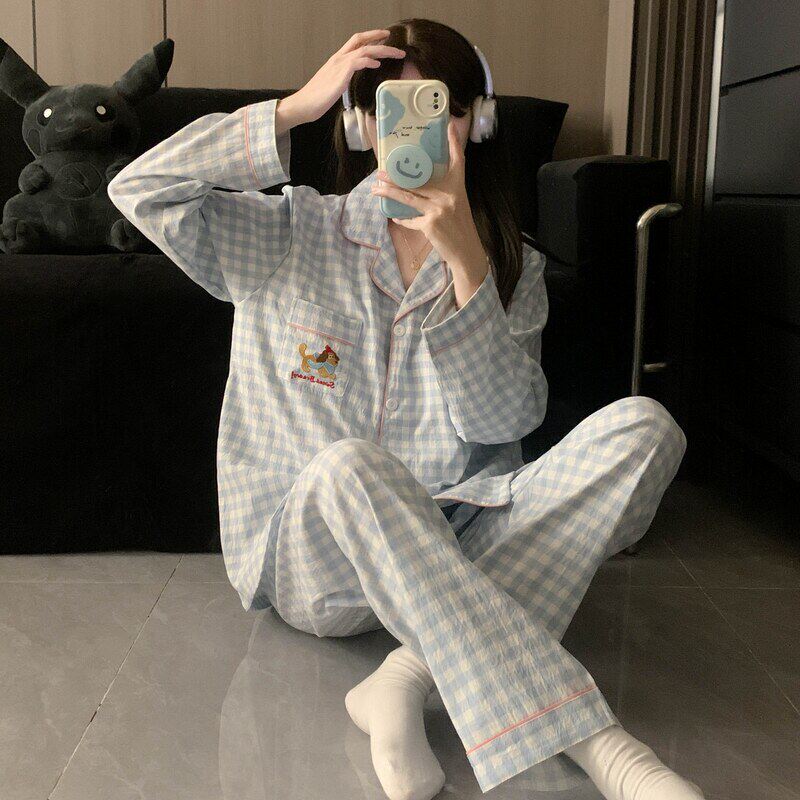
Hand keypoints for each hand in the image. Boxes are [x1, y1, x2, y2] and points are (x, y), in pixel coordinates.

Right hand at [279, 29, 404, 127]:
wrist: (303, 105)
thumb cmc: (317, 98)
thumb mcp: (334, 84)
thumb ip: (344, 78)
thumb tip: (352, 80)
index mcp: (337, 60)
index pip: (356, 42)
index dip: (371, 37)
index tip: (384, 37)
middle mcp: (339, 59)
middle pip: (362, 41)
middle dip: (380, 39)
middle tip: (396, 43)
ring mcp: (339, 66)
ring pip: (364, 50)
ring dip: (382, 51)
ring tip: (395, 54)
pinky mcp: (340, 76)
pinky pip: (357, 63)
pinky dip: (368, 62)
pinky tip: (377, 65)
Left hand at [370, 120, 487, 282]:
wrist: (466, 252)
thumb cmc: (460, 228)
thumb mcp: (457, 205)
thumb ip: (443, 193)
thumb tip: (420, 185)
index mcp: (458, 187)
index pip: (457, 160)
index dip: (454, 143)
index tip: (449, 125)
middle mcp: (448, 195)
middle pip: (418, 181)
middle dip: (396, 176)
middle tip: (379, 171)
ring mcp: (438, 209)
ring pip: (408, 198)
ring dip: (389, 193)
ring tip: (376, 189)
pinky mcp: (430, 224)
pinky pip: (410, 219)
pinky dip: (402, 219)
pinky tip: (395, 217)